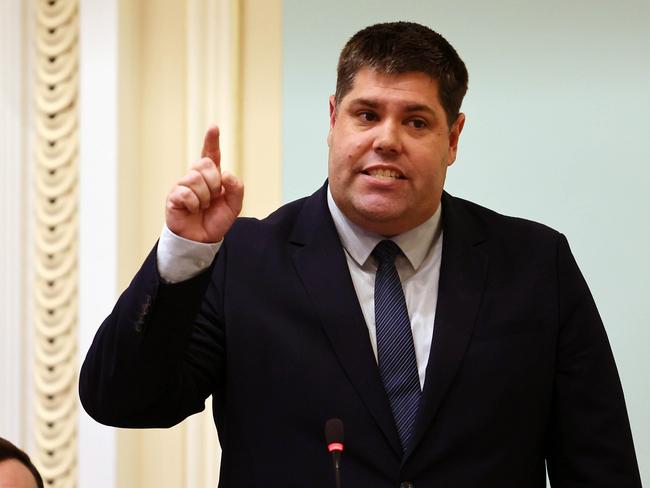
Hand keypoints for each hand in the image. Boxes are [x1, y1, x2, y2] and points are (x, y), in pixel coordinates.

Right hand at [166, 126, 243, 241]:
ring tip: (202, 206)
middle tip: (213, 198)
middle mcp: (196, 177)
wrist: (202, 240)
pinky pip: (185, 192)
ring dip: (204, 196)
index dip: (212, 141)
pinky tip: (192, 210)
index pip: (211, 155)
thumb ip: (236, 189)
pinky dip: (193, 204)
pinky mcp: (174, 196)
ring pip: (195, 178)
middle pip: (205, 164)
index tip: (214, 127)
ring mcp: (183, 185)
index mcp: (211, 177)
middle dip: (214, 182)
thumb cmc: (216, 220)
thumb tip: (226, 174)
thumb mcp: (234, 206)